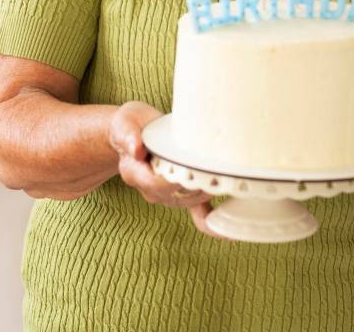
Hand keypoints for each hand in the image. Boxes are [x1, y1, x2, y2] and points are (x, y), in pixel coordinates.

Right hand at [109, 102, 223, 238]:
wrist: (132, 133)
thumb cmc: (129, 126)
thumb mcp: (124, 123)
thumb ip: (128, 136)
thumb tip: (137, 150)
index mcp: (136, 174)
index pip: (159, 184)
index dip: (179, 178)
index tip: (197, 167)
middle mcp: (151, 190)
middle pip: (180, 193)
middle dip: (201, 182)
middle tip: (222, 169)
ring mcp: (167, 195)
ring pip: (192, 200)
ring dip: (210, 189)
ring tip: (229, 175)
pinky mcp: (181, 194)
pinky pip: (197, 214)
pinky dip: (211, 222)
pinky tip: (227, 230)